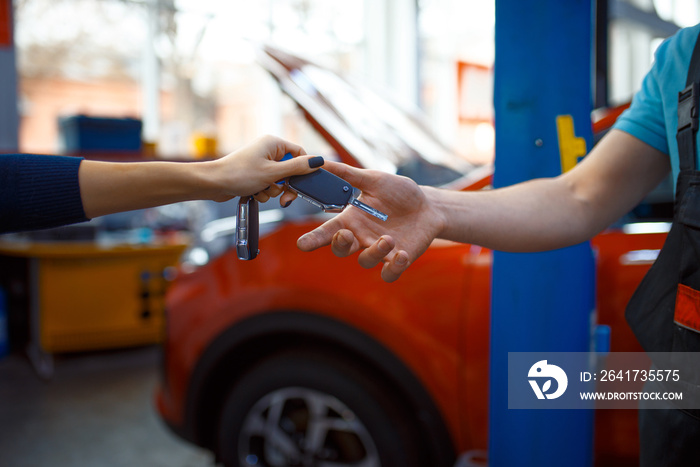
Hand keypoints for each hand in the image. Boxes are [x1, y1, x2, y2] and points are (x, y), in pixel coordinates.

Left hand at [207, 135, 323, 204]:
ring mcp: (261, 162)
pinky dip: (264, 192)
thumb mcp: (273, 173)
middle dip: (285, 185)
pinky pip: (268, 185)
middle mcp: (268, 151)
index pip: (300, 153)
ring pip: (279, 181)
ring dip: (272, 191)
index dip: (303, 169)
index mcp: (274, 143)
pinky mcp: (255, 174)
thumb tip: (318, 161)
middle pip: (290, 170)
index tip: (301, 183)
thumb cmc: (239, 174)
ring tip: (260, 190)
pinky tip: (254, 193)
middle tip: (282, 196)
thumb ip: (297, 168)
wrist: (213, 184)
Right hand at [296, 161, 445, 281]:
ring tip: (388, 238)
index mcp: (352, 219)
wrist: (428, 206)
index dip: (313, 238)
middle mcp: (362, 237)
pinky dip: (394, 268)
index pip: (327, 230)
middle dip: (339, 244)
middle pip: (341, 249)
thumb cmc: (399, 192)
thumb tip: (320, 161)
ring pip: (366, 261)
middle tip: (346, 234)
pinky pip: (389, 273)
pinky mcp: (397, 259)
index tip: (302, 244)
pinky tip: (402, 255)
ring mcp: (379, 250)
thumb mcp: (373, 179)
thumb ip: (347, 174)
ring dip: (374, 252)